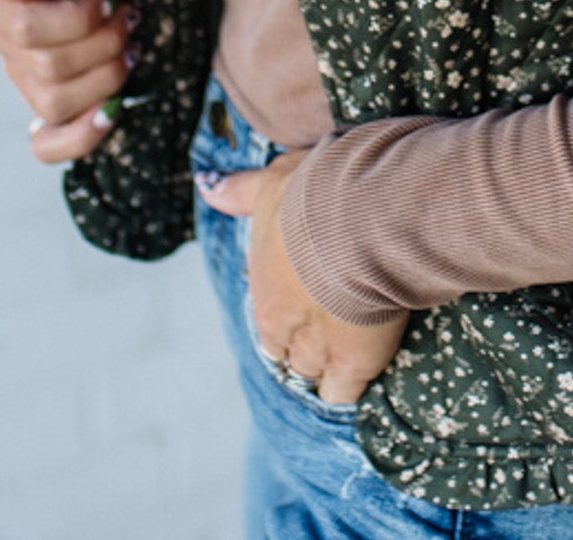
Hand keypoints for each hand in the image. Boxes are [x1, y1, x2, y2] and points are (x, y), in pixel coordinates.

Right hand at [0, 0, 139, 162]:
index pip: (23, 25)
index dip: (74, 18)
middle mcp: (6, 42)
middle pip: (47, 65)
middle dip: (103, 43)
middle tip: (132, 18)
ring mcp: (25, 80)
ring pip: (54, 102)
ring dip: (105, 78)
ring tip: (133, 50)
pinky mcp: (48, 113)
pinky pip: (49, 145)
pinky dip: (81, 135)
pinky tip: (112, 114)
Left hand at [198, 155, 409, 404]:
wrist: (359, 212)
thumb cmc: (316, 190)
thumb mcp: (273, 182)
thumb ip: (241, 192)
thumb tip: (207, 187)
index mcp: (262, 284)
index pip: (268, 313)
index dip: (289, 308)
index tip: (309, 294)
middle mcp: (280, 323)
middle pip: (283, 350)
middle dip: (301, 343)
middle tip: (330, 326)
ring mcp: (314, 348)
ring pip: (310, 371)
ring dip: (326, 364)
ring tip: (350, 348)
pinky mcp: (351, 363)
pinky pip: (343, 391)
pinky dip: (351, 384)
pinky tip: (365, 370)